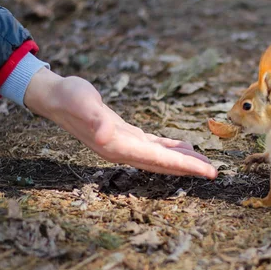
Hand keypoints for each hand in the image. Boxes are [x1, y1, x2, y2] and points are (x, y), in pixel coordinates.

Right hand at [24, 68, 217, 178]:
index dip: (184, 166)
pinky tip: (184, 148)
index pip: (158, 160)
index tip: (207, 171)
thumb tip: (104, 134)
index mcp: (117, 146)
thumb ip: (93, 119)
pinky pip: (154, 147)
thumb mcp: (80, 103)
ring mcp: (125, 145)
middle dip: (189, 169)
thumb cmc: (69, 97)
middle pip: (163, 165)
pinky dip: (170, 149)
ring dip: (182, 161)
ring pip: (160, 158)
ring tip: (205, 163)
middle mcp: (123, 151)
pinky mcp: (126, 135)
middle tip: (215, 172)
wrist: (55, 97)